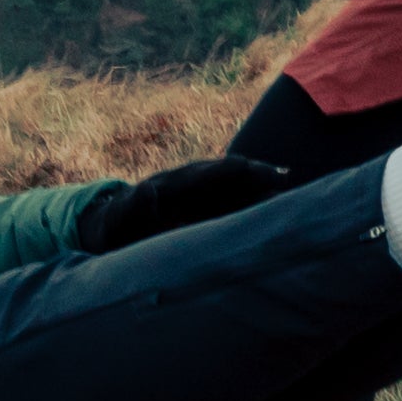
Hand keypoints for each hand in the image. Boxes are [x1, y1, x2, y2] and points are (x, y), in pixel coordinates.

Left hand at [72, 152, 291, 257]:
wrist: (108, 230)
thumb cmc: (113, 230)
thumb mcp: (117, 222)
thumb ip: (132, 209)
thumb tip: (146, 192)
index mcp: (174, 183)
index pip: (213, 171)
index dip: (238, 170)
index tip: (263, 173)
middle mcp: (191, 184)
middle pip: (232, 173)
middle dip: (259, 175)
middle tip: (289, 181)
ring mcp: (199, 197)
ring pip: (237, 188)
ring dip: (263, 190)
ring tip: (293, 197)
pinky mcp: (203, 211)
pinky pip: (234, 204)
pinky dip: (255, 205)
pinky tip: (277, 213)